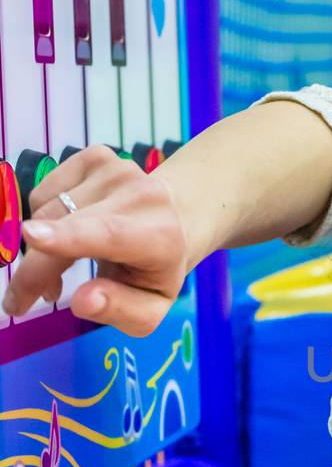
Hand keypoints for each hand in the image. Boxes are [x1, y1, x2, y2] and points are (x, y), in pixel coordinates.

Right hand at [3, 146, 189, 333]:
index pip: (109, 233)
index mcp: (158, 236)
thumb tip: (82, 301)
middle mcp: (140, 194)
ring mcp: (115, 169)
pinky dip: (44, 221)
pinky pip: (43, 194)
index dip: (68, 237)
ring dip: (40, 247)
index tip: (32, 236)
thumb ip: (119, 310)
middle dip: (33, 269)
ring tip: (61, 267)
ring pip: (46, 211)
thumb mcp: (150, 307)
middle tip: (21, 301)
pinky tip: (67, 232)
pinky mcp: (94, 157)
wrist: (176, 219)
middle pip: (65, 227)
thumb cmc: (157, 270)